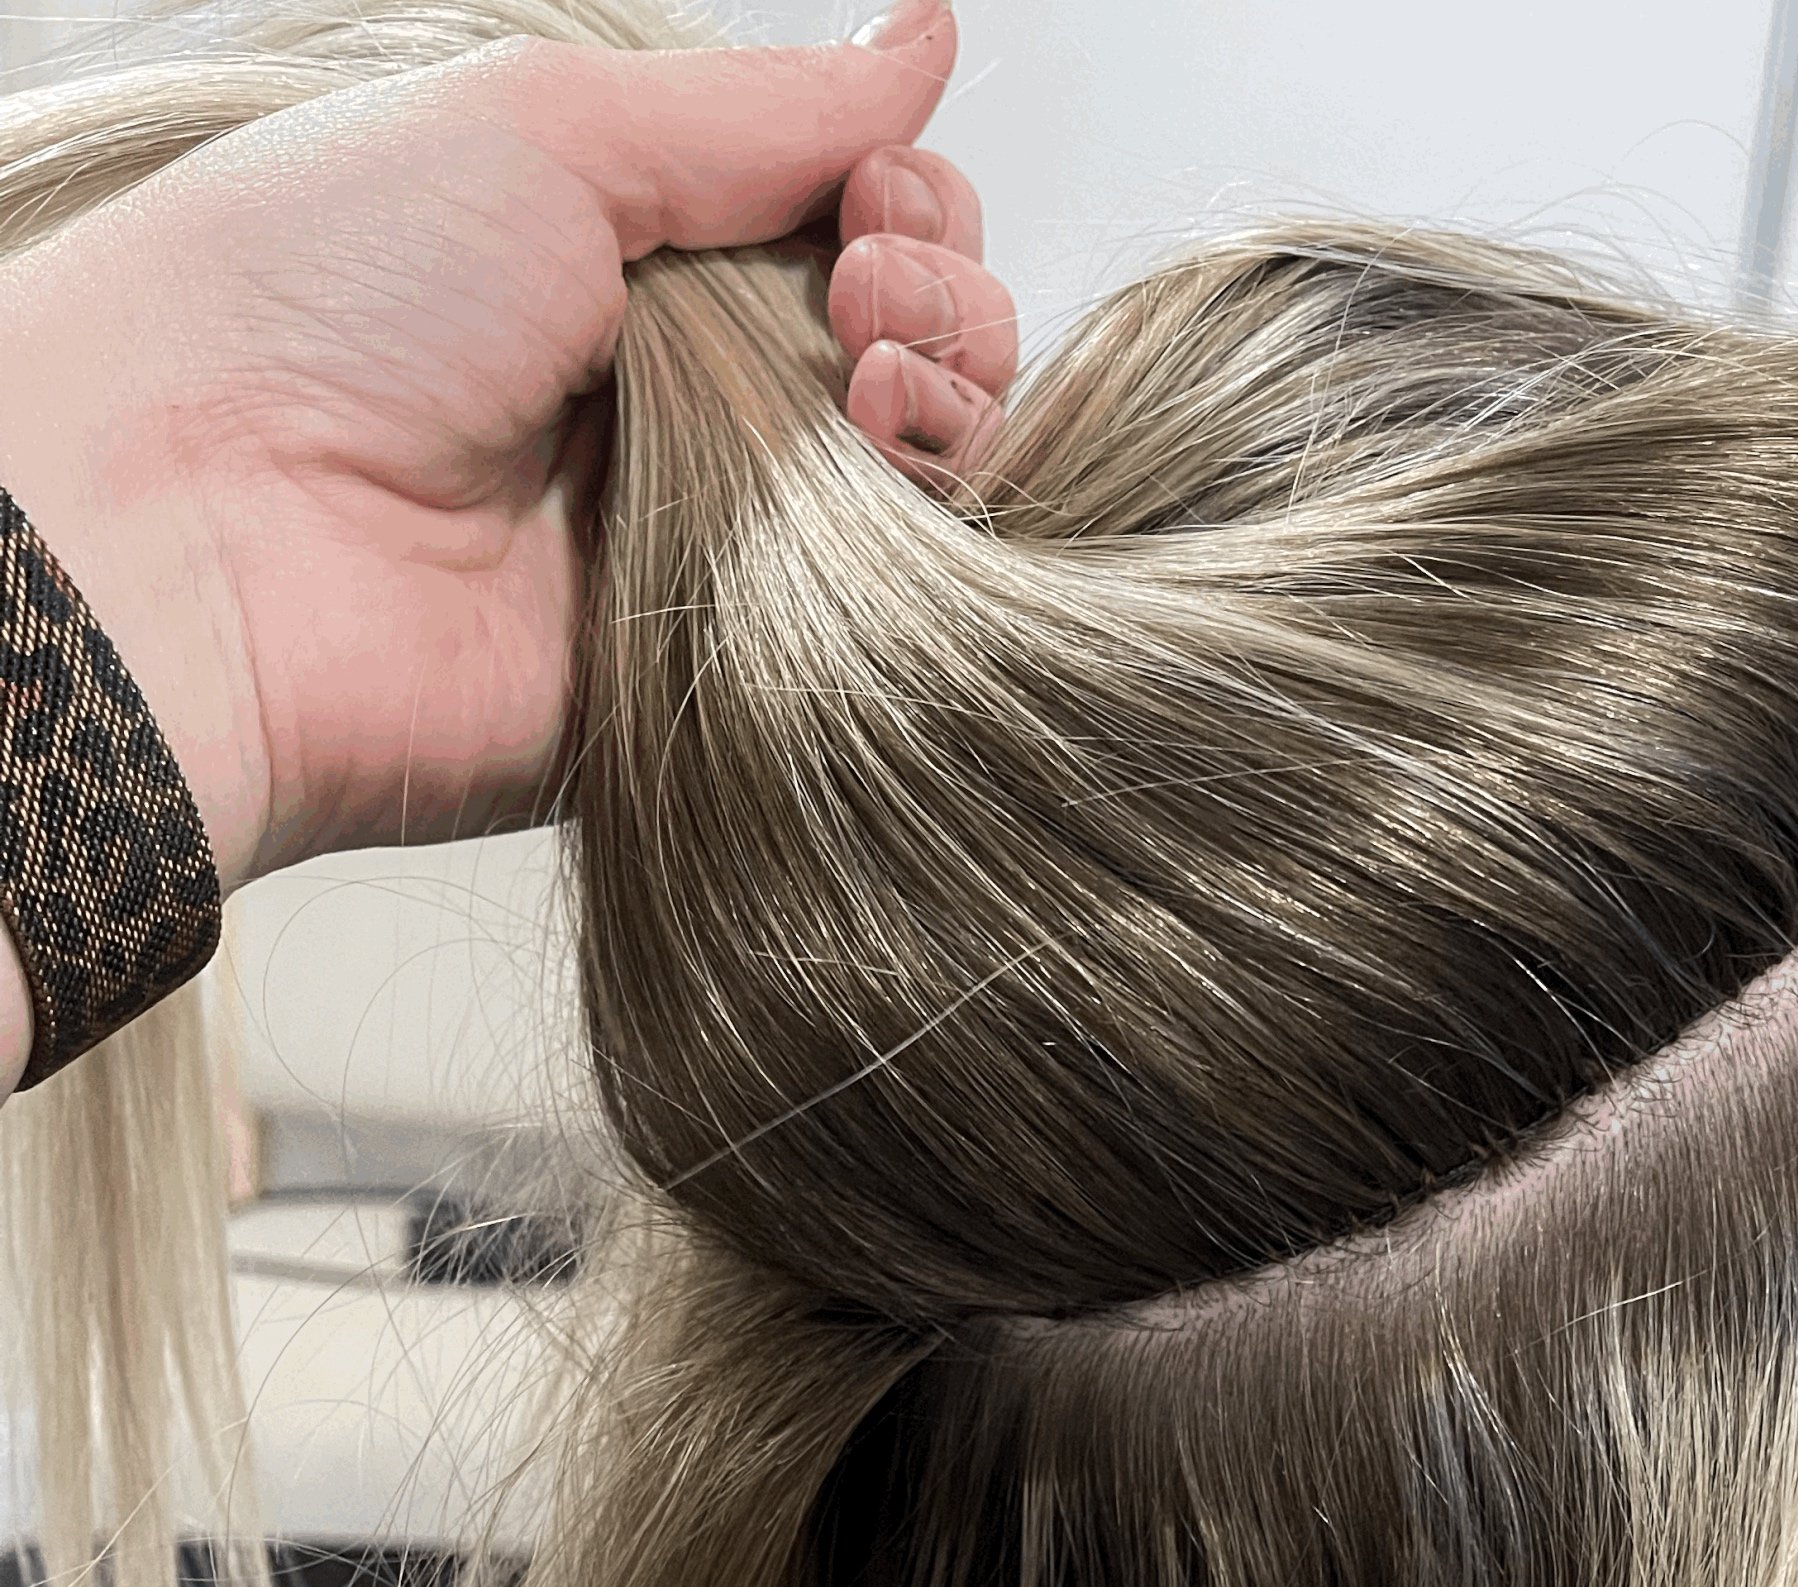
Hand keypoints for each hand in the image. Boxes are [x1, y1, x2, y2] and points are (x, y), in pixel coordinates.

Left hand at [0, 0, 1016, 1080]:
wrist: (210, 533)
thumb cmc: (326, 296)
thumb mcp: (550, 130)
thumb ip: (762, 110)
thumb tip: (924, 44)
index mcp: (634, 257)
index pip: (849, 225)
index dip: (900, 200)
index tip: (867, 198)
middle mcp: (685, 400)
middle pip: (911, 344)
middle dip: (936, 292)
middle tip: (865, 284)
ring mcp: (712, 541)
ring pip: (923, 473)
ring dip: (948, 392)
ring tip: (874, 374)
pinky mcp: (724, 673)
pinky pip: (886, 610)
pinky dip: (929, 522)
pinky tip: (885, 454)